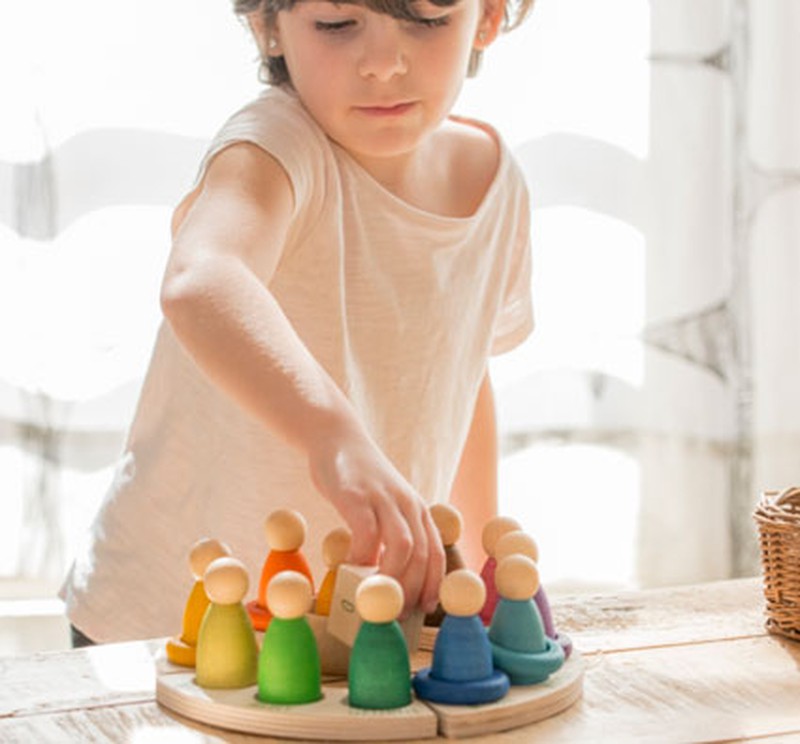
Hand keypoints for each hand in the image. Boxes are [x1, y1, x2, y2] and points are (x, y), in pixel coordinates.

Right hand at [307, 426, 444, 615]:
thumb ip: (391, 533)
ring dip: (392, 578)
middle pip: (422, 554)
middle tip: (394, 612)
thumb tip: (388, 575)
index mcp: (417, 509)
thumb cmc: (358, 480)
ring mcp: (383, 498)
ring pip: (403, 547)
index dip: (433, 584)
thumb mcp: (385, 505)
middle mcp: (407, 504)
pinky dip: (360, 558)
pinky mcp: (357, 496)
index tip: (424, 607)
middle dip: (412, 589)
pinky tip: (347, 568)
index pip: (435, 552)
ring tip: (375, 598)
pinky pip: (366, 534)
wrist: (337, 438)